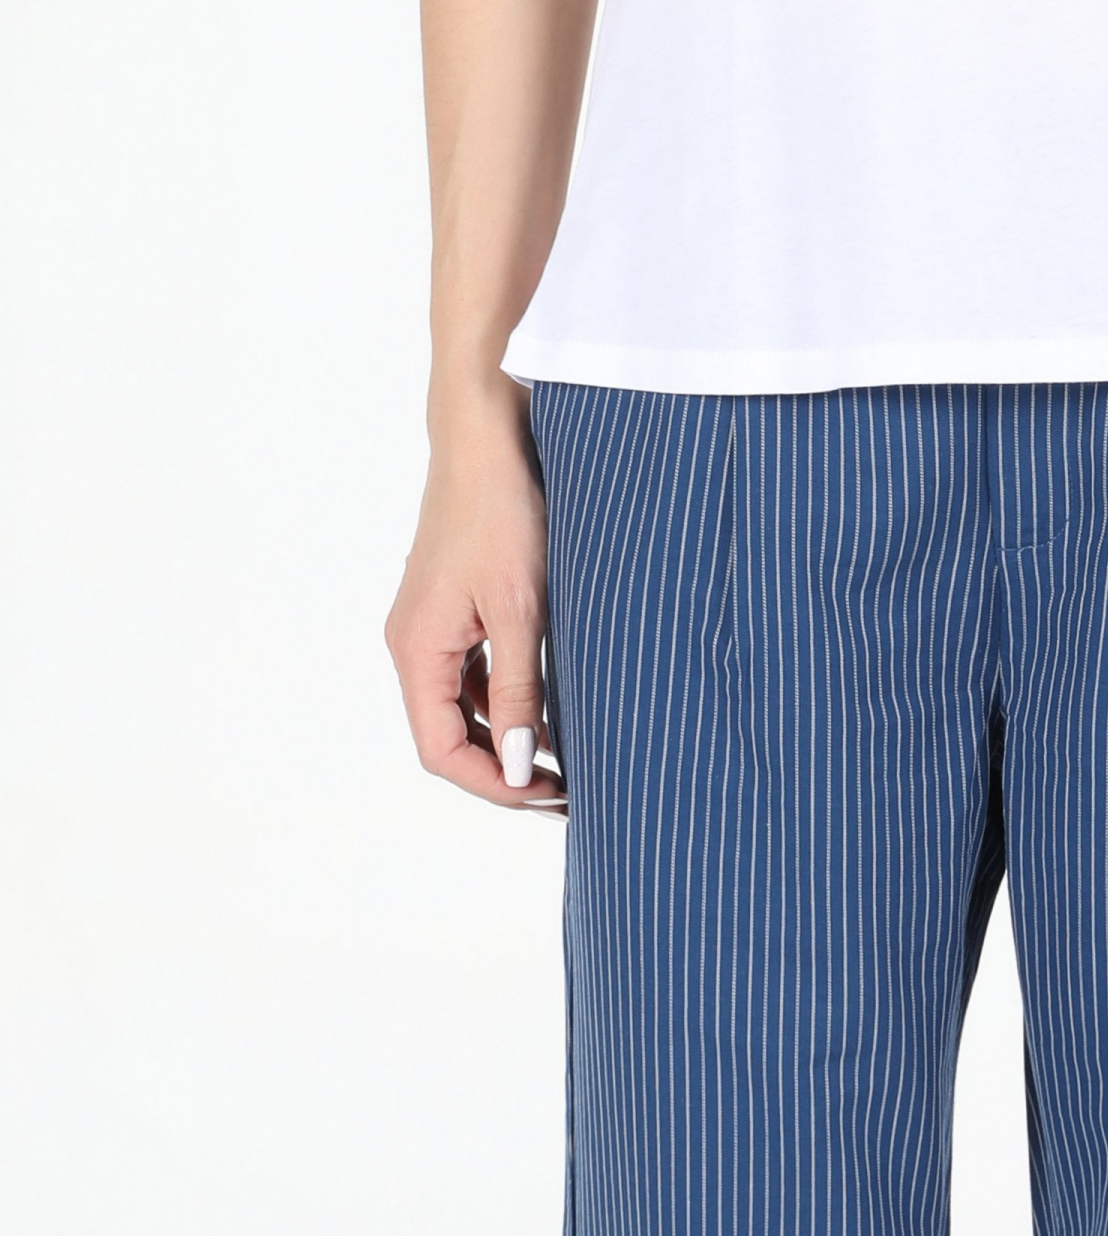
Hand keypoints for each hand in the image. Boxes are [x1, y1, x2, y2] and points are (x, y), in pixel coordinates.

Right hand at [385, 404, 565, 809]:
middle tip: (566, 789)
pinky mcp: (451, 606)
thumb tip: (514, 766)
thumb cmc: (504, 513)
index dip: (492, 784)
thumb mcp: (521, 608)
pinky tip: (549, 706)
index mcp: (417, 649)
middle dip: (501, 768)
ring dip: (505, 735)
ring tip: (565, 757)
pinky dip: (505, 698)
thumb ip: (516, 691)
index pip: (441, 750)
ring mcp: (430, 624)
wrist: (488, 438)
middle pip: (447, 734)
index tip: (549, 797)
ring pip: (461, 705)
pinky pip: (471, 672)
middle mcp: (413, 643)